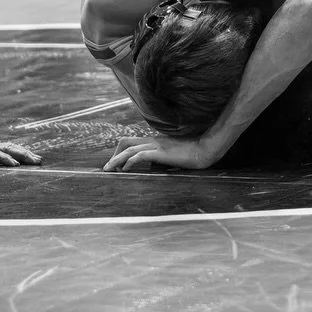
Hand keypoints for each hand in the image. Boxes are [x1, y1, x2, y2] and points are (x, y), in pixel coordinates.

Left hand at [0, 132, 42, 167]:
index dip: (3, 158)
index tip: (15, 165)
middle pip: (6, 149)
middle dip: (22, 155)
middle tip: (36, 161)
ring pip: (9, 148)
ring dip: (24, 153)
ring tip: (38, 159)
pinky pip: (6, 149)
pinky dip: (18, 152)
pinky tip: (26, 156)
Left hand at [104, 134, 219, 170]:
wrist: (203, 150)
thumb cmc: (191, 153)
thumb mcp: (172, 155)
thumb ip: (161, 157)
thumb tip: (152, 166)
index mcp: (154, 141)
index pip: (131, 141)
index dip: (120, 151)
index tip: (115, 163)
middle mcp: (152, 141)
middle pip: (126, 142)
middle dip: (114, 154)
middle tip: (108, 168)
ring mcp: (156, 145)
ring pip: (130, 149)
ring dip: (117, 159)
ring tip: (110, 170)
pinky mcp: (161, 152)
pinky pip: (140, 155)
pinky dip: (129, 161)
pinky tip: (125, 169)